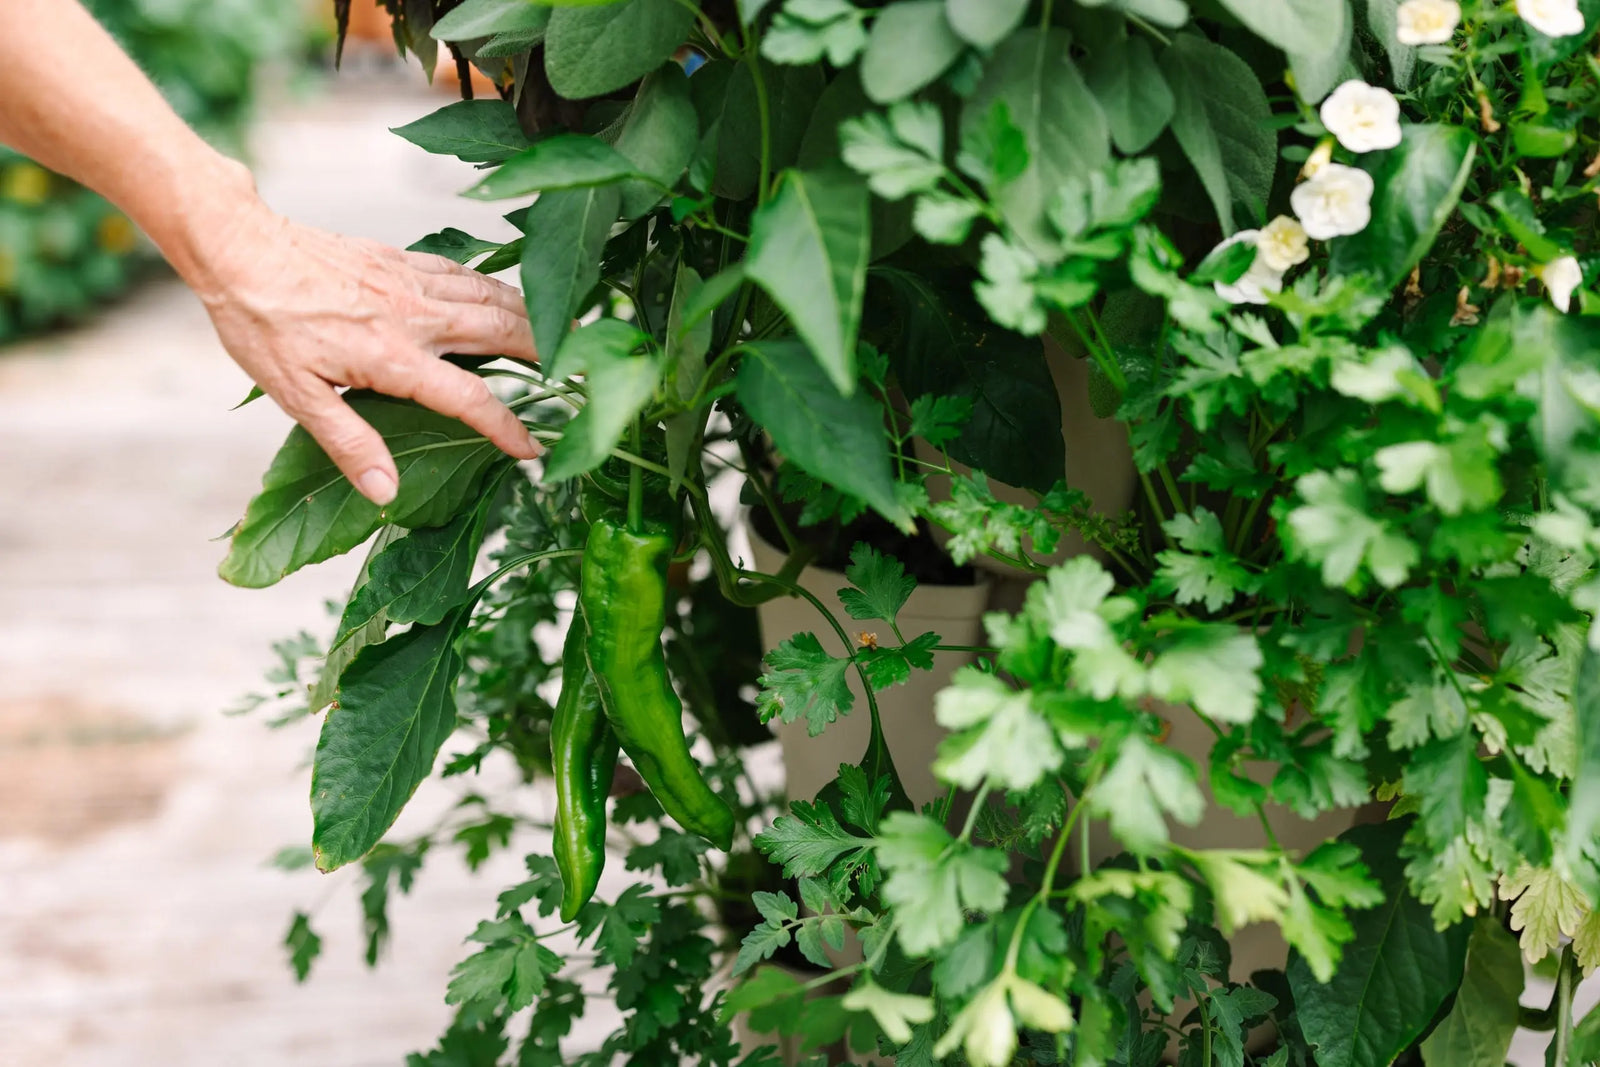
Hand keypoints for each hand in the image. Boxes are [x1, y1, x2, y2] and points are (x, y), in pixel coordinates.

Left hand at [193, 201, 540, 504]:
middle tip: (580, 371)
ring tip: (562, 333)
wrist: (238, 247)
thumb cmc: (260, 323)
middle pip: (503, 332)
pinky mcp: (400, 258)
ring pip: (492, 296)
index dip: (508, 428)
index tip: (534, 450)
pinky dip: (494, 286)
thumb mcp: (295, 396)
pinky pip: (464, 272)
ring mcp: (411, 281)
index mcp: (393, 357)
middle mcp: (414, 316)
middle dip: (547, 353)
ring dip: (532, 316)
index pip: (471, 398)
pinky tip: (503, 296)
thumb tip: (386, 492)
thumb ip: (350, 444)